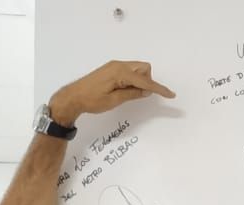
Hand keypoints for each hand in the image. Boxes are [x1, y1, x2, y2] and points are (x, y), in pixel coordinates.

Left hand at [50, 60, 174, 124]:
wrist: (73, 96)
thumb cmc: (91, 100)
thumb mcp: (114, 100)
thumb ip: (132, 93)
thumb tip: (146, 90)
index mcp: (120, 72)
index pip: (145, 80)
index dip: (158, 88)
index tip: (170, 94)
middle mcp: (118, 65)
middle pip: (144, 68)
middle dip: (147, 80)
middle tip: (139, 94)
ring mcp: (114, 66)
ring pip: (137, 69)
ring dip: (140, 80)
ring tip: (128, 93)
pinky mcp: (111, 69)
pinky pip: (129, 71)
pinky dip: (132, 79)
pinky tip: (124, 89)